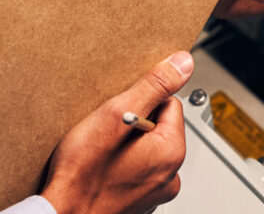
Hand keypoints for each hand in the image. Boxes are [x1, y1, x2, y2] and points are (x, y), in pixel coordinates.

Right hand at [41, 51, 193, 213]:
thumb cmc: (81, 176)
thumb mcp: (116, 115)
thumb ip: (153, 86)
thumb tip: (183, 64)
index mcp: (171, 152)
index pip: (169, 103)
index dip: (140, 100)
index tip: (120, 111)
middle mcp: (169, 175)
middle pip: (158, 126)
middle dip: (133, 122)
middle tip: (107, 131)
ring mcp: (154, 191)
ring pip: (145, 148)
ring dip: (125, 143)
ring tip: (101, 150)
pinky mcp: (138, 201)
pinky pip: (135, 169)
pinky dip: (120, 163)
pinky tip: (101, 165)